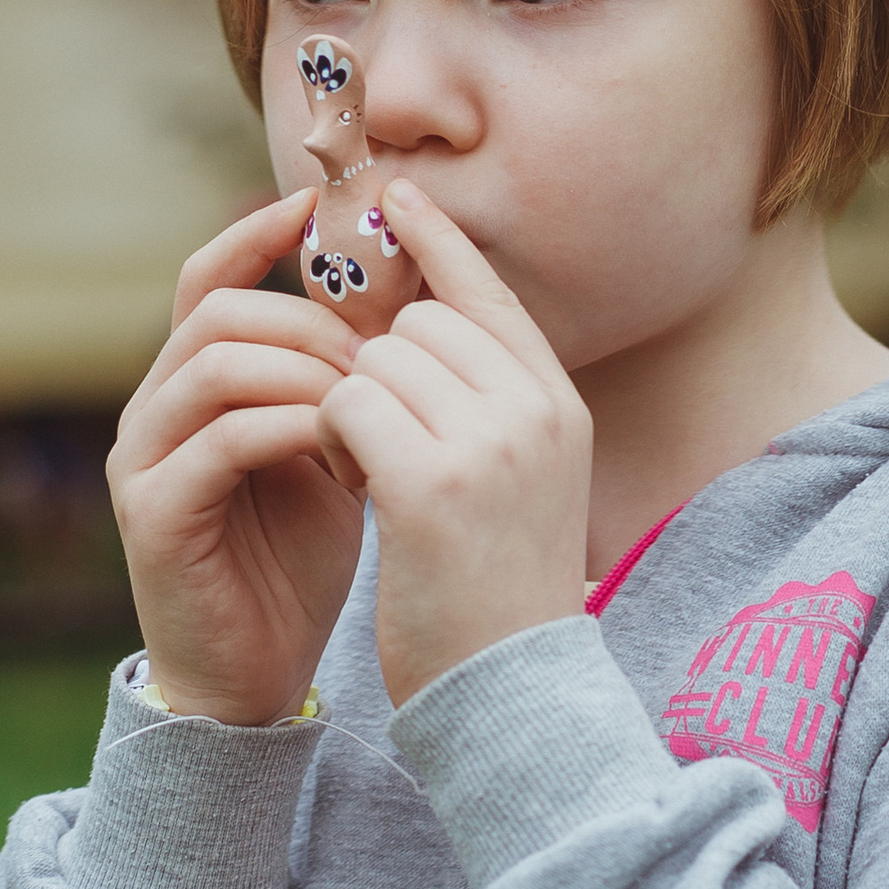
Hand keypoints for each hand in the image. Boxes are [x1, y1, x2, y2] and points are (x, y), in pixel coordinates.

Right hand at [108, 189, 363, 724]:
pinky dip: (290, 431)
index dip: (256, 236)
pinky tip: (342, 453)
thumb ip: (338, 385)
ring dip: (304, 373)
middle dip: (308, 323)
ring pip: (215, 365)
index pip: (207, 280)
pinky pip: (221, 439)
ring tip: (365, 407)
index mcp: (192, 388)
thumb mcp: (329, 453)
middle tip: (378, 358)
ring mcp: (144, 461)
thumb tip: (400, 302)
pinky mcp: (153, 513)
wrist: (256, 677)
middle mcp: (153, 412)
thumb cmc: (297, 563)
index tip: (319, 207)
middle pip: (217, 314)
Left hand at [314, 177, 593, 706]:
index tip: (395, 195)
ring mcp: (487, 442)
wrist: (508, 693)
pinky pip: (345, 407)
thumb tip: (412, 332)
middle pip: (418, 323)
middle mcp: (533, 410)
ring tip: (371, 473)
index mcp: (560, 406)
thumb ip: (487, 404)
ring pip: (374, 361)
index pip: (491, 295)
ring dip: (348, 408)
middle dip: (375, 365)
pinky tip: (352, 486)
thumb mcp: (522, 481)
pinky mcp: (429, 482)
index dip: (439, 243)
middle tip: (374, 434)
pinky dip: (329, 439)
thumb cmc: (499, 593)